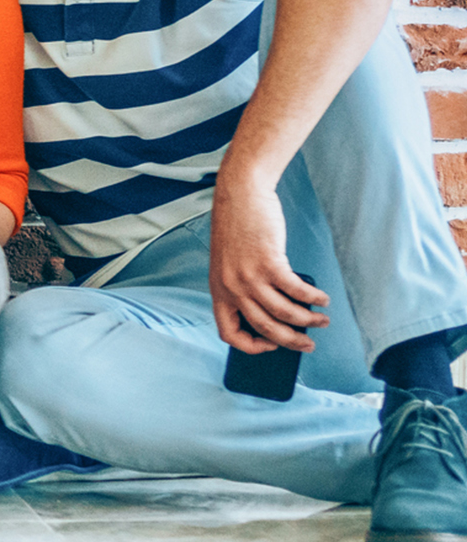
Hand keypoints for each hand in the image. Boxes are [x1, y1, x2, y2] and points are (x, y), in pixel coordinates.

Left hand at [208, 180, 327, 353]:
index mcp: (219, 290)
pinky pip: (296, 291)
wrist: (240, 195)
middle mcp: (231, 287)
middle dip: (290, 342)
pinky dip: (313, 299)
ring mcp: (249, 276)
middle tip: (307, 346)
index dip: (250, 346)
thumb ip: (244, 287)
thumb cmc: (238, 228)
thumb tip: (277, 312)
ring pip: (284, 313)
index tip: (270, 346)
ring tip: (322, 321)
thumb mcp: (230, 263)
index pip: (228, 332)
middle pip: (264, 328)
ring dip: (308, 321)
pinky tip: (322, 299)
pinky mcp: (269, 262)